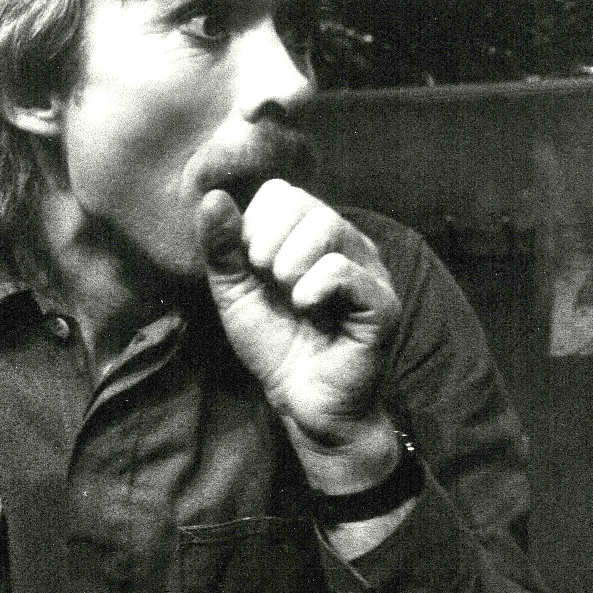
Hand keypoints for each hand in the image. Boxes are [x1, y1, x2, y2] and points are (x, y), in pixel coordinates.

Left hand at [199, 179, 401, 493]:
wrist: (302, 400)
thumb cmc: (273, 342)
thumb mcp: (234, 291)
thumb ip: (222, 246)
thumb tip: (211, 197)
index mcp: (311, 235)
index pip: (281, 192)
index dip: (254, 223)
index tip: (249, 265)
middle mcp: (345, 244)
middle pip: (302, 202)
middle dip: (267, 241)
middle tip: (266, 279)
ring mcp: (368, 270)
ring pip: (328, 226)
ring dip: (290, 262)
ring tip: (289, 297)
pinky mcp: (382, 303)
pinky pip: (346, 270)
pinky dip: (314, 287)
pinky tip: (308, 309)